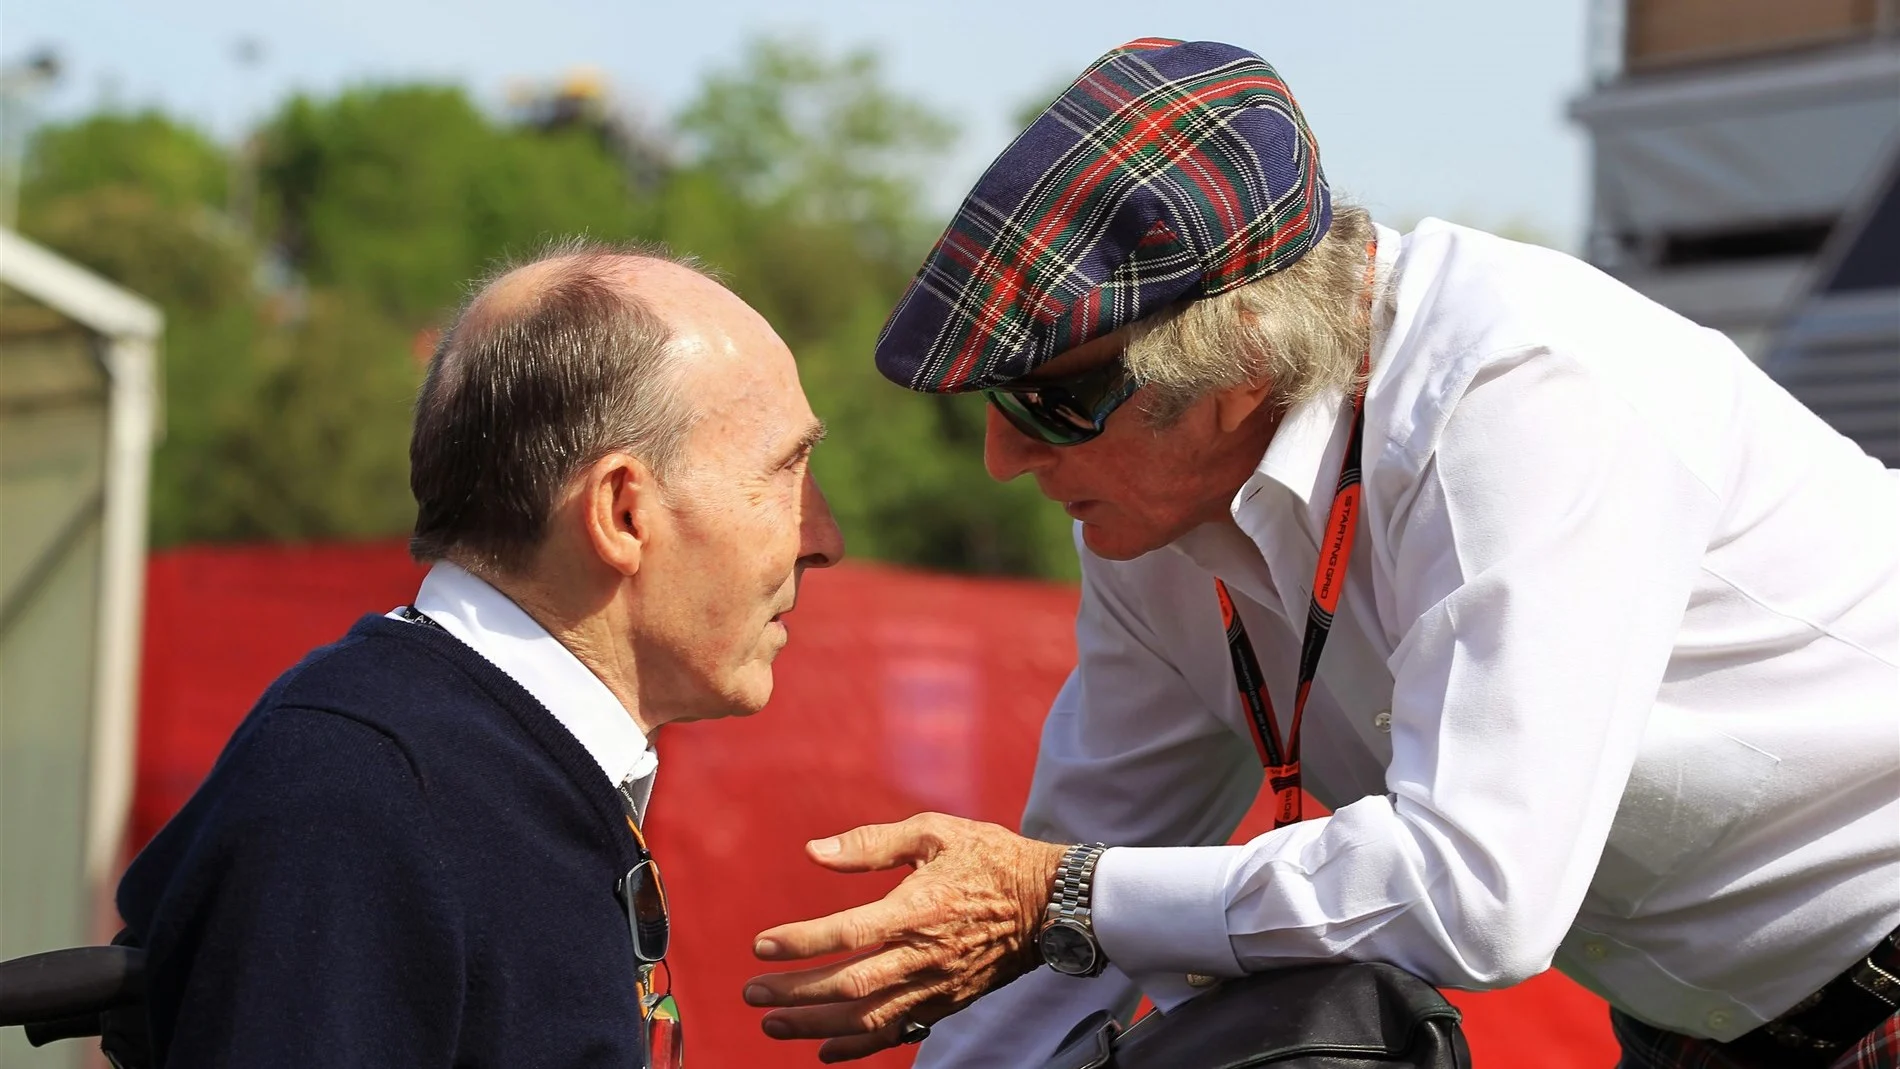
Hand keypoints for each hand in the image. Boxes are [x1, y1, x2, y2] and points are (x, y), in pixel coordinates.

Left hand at [742, 812, 1067, 1061]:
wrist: (1049, 903)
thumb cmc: (989, 858)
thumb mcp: (934, 832)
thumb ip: (871, 843)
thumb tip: (814, 851)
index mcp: (920, 907)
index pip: (850, 931)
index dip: (802, 942)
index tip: (762, 946)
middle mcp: (926, 954)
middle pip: (850, 985)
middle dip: (796, 993)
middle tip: (753, 991)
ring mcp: (937, 984)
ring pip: (868, 1017)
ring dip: (815, 1024)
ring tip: (772, 1023)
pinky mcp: (947, 1001)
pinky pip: (898, 1031)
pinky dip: (859, 1046)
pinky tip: (824, 1049)